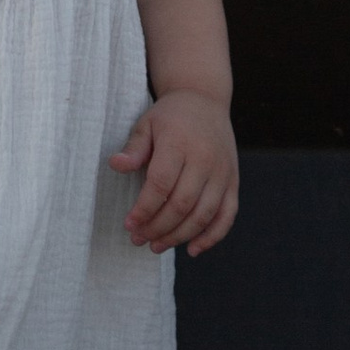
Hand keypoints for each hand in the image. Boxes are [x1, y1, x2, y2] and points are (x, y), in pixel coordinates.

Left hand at [109, 89, 237, 255]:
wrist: (205, 100)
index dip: (144, 209)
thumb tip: (116, 165)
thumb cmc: (171, 116)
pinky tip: (192, 249)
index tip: (129, 224)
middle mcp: (205, 159)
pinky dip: (212, 236)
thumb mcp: (147, 123)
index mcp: (179, 143)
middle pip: (182, 204)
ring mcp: (222, 172)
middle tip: (138, 239)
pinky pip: (227, 215)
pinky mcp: (233, 181)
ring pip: (203, 214)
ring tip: (156, 246)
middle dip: (158, 228)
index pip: (161, 184)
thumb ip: (134, 148)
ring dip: (179, 236)